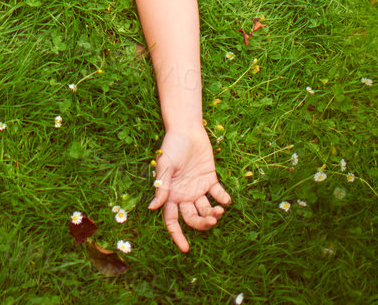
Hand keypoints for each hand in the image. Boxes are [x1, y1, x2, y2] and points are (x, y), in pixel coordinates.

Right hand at [149, 123, 231, 252]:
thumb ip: (162, 187)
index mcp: (171, 195)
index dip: (177, 236)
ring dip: (213, 214)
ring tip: (219, 211)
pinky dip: (223, 199)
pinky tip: (226, 200)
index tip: (185, 249)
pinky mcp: (210, 179)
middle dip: (202, 224)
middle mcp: (184, 195)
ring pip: (206, 210)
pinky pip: (217, 193)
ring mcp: (198, 188)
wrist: (187, 129)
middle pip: (192, 219)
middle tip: (211, 220)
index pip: (172, 221)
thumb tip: (152, 208)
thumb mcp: (165, 166)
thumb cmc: (172, 146)